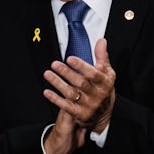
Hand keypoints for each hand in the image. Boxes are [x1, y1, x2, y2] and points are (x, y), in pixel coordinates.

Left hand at [42, 39, 115, 153]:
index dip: (81, 66)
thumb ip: (102, 56)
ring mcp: (88, 105)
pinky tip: (47, 92)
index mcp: (104, 82)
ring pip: (71, 94)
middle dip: (67, 73)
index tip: (70, 58)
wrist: (103, 113)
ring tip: (47, 74)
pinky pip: (66, 106)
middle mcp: (97, 94)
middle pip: (80, 83)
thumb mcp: (106, 72)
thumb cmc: (102, 88)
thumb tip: (101, 40)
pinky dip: (56, 99)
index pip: (93, 73)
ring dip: (58, 83)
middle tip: (54, 64)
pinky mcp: (79, 113)